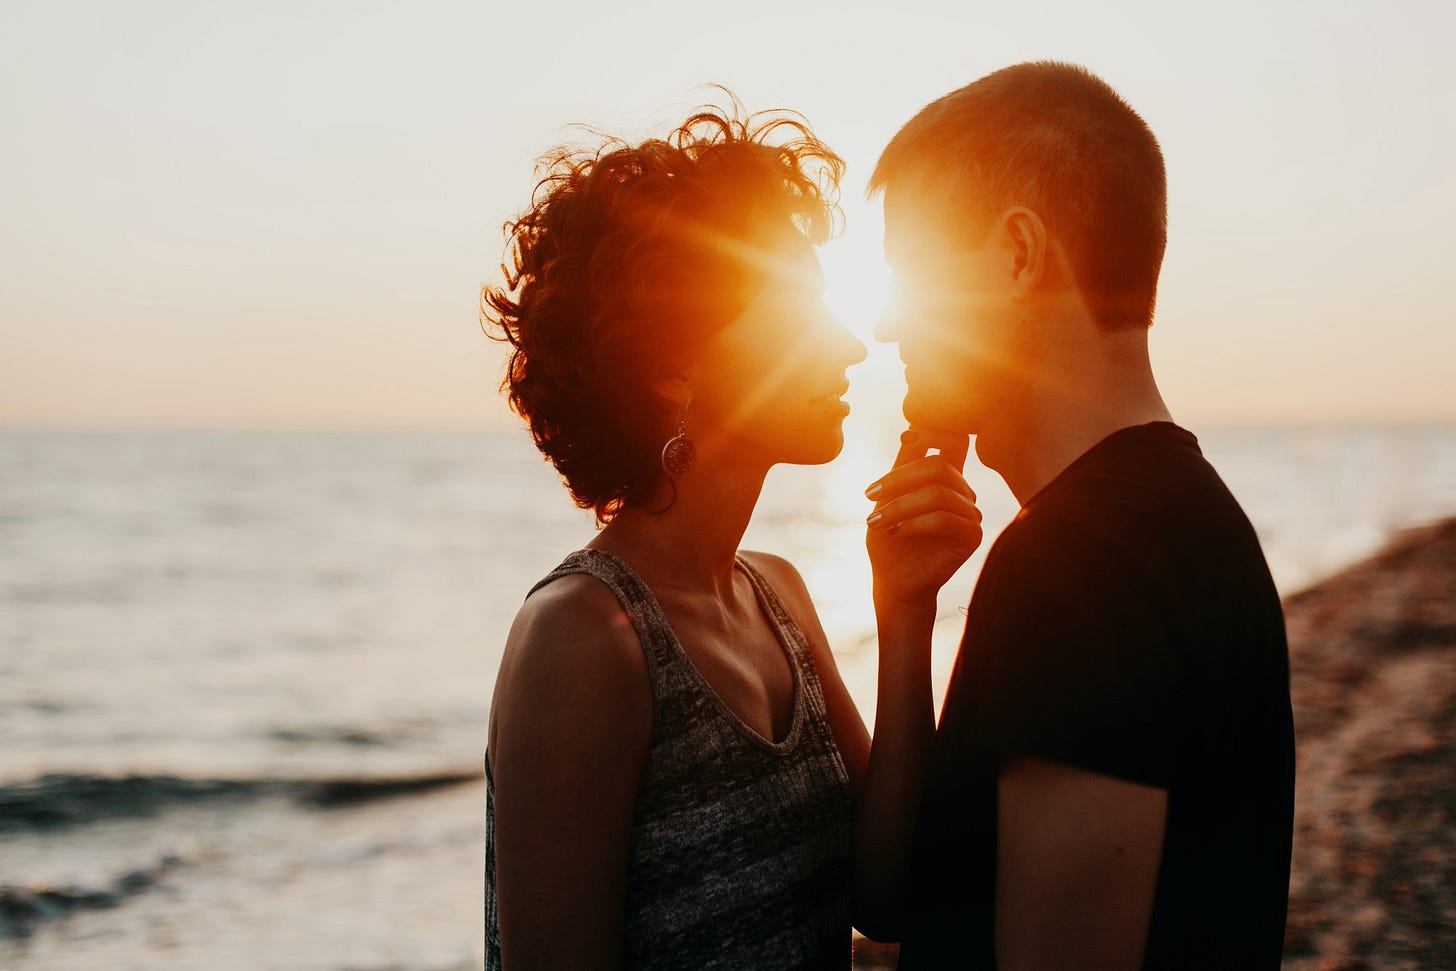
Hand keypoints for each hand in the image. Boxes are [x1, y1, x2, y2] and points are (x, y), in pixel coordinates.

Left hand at [864, 427, 982, 609]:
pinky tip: (895, 532)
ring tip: (876, 521)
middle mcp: (962, 491)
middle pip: (940, 466)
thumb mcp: (888, 496)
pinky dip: (914, 523)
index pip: (953, 440)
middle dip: (900, 478)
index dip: (935, 431)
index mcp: (946, 477)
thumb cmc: (888, 537)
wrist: (893, 580)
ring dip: (901, 505)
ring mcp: (970, 513)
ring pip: (938, 493)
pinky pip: (944, 519)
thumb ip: (903, 464)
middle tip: (870, 494)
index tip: (905, 438)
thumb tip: (912, 430)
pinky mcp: (972, 536)